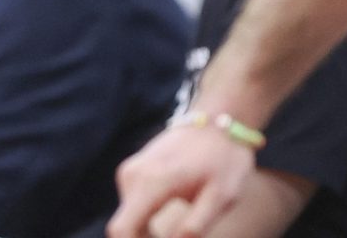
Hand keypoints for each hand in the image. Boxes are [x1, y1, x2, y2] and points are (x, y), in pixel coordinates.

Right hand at [109, 121, 255, 237]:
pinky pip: (133, 206)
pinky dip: (146, 222)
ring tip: (178, 236)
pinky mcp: (134, 171)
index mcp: (151, 183)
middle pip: (125, 227)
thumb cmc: (224, 159)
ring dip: (146, 234)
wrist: (218, 121)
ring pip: (129, 218)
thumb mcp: (221, 198)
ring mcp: (130, 171)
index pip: (122, 229)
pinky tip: (169, 224)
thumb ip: (195, 227)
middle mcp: (132, 176)